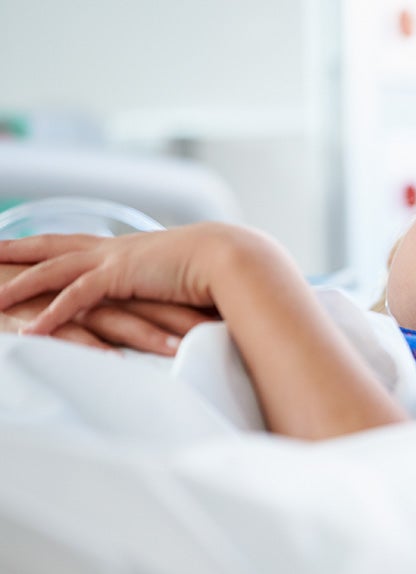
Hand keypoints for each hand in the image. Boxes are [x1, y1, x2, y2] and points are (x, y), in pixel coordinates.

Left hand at [0, 226, 232, 346]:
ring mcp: (115, 259)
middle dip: (14, 247)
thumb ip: (166, 291)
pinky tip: (30, 330)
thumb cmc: (219, 271)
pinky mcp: (121, 276)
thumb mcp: (182, 280)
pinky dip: (52, 313)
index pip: (74, 243)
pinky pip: (76, 296)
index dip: (44, 244)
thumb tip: (170, 303)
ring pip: (51, 270)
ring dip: (17, 285)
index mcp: (128, 249)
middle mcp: (114, 249)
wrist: (235, 257)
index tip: (17, 242)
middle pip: (51, 246)